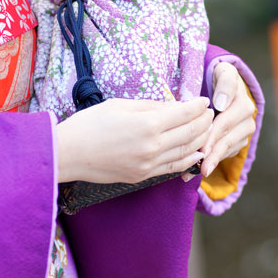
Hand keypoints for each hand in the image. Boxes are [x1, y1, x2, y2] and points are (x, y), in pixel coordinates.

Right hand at [56, 97, 213, 183]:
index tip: (204, 101)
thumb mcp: (121, 105)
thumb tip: (173, 107)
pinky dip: (188, 160)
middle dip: (204, 122)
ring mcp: (149, 164)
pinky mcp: (143, 176)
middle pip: (190, 133)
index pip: (184, 114)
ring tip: (207, 130)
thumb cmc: (90, 124)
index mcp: (148, 124)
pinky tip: (196, 153)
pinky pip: (173, 168)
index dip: (197, 107)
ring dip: (200, 140)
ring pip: (186, 152)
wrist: (69, 153)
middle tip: (209, 114)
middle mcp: (153, 146)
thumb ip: (150, 106)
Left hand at [196, 62, 255, 179]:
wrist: (222, 85)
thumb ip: (225, 83)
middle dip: (213, 151)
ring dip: (213, 160)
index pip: (228, 118)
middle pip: (228, 137)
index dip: (215, 133)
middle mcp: (247, 115)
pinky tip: (197, 170)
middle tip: (201, 164)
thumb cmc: (217, 78)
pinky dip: (213, 161)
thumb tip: (221, 104)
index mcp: (241, 98)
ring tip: (198, 172)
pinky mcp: (239, 139)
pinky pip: (227, 153)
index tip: (203, 147)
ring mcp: (245, 129)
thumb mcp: (222, 72)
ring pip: (228, 147)